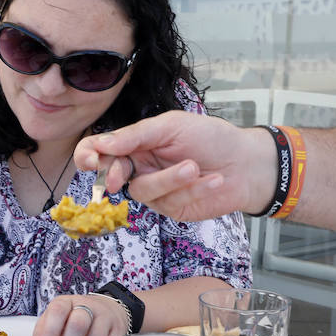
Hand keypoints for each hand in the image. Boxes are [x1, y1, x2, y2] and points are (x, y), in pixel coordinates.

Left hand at [33, 294, 131, 335]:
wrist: (109, 310)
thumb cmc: (76, 317)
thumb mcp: (56, 319)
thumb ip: (43, 332)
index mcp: (68, 302)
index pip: (58, 312)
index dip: (49, 333)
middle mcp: (89, 306)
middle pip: (78, 326)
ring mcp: (106, 318)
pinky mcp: (119, 332)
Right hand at [76, 112, 273, 221]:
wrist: (247, 163)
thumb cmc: (211, 138)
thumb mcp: (172, 126)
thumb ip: (136, 135)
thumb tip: (102, 145)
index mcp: (136, 144)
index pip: (100, 151)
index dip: (88, 157)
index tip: (89, 161)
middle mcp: (141, 169)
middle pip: (113, 176)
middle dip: (115, 176)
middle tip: (119, 176)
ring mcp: (157, 191)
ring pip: (143, 192)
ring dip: (169, 179)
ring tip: (194, 167)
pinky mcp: (173, 208)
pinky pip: (171, 202)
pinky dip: (194, 189)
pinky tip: (213, 180)